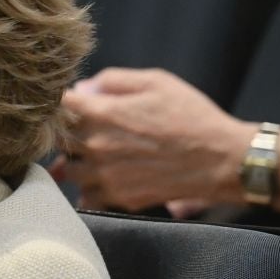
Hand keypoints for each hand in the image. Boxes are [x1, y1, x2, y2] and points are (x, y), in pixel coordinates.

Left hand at [57, 68, 252, 215]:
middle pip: (58, 140)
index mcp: (101, 114)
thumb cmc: (191, 116)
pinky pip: (88, 196)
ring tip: (93, 155)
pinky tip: (104, 178)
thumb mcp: (156, 82)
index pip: (57, 107)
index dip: (61, 103)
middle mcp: (97, 146)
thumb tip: (84, 88)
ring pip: (68, 171)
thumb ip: (113, 80)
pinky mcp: (119, 198)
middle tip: (81, 130)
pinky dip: (90, 189)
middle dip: (66, 133)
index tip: (70, 104)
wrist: (222, 160)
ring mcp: (106, 175)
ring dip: (75, 162)